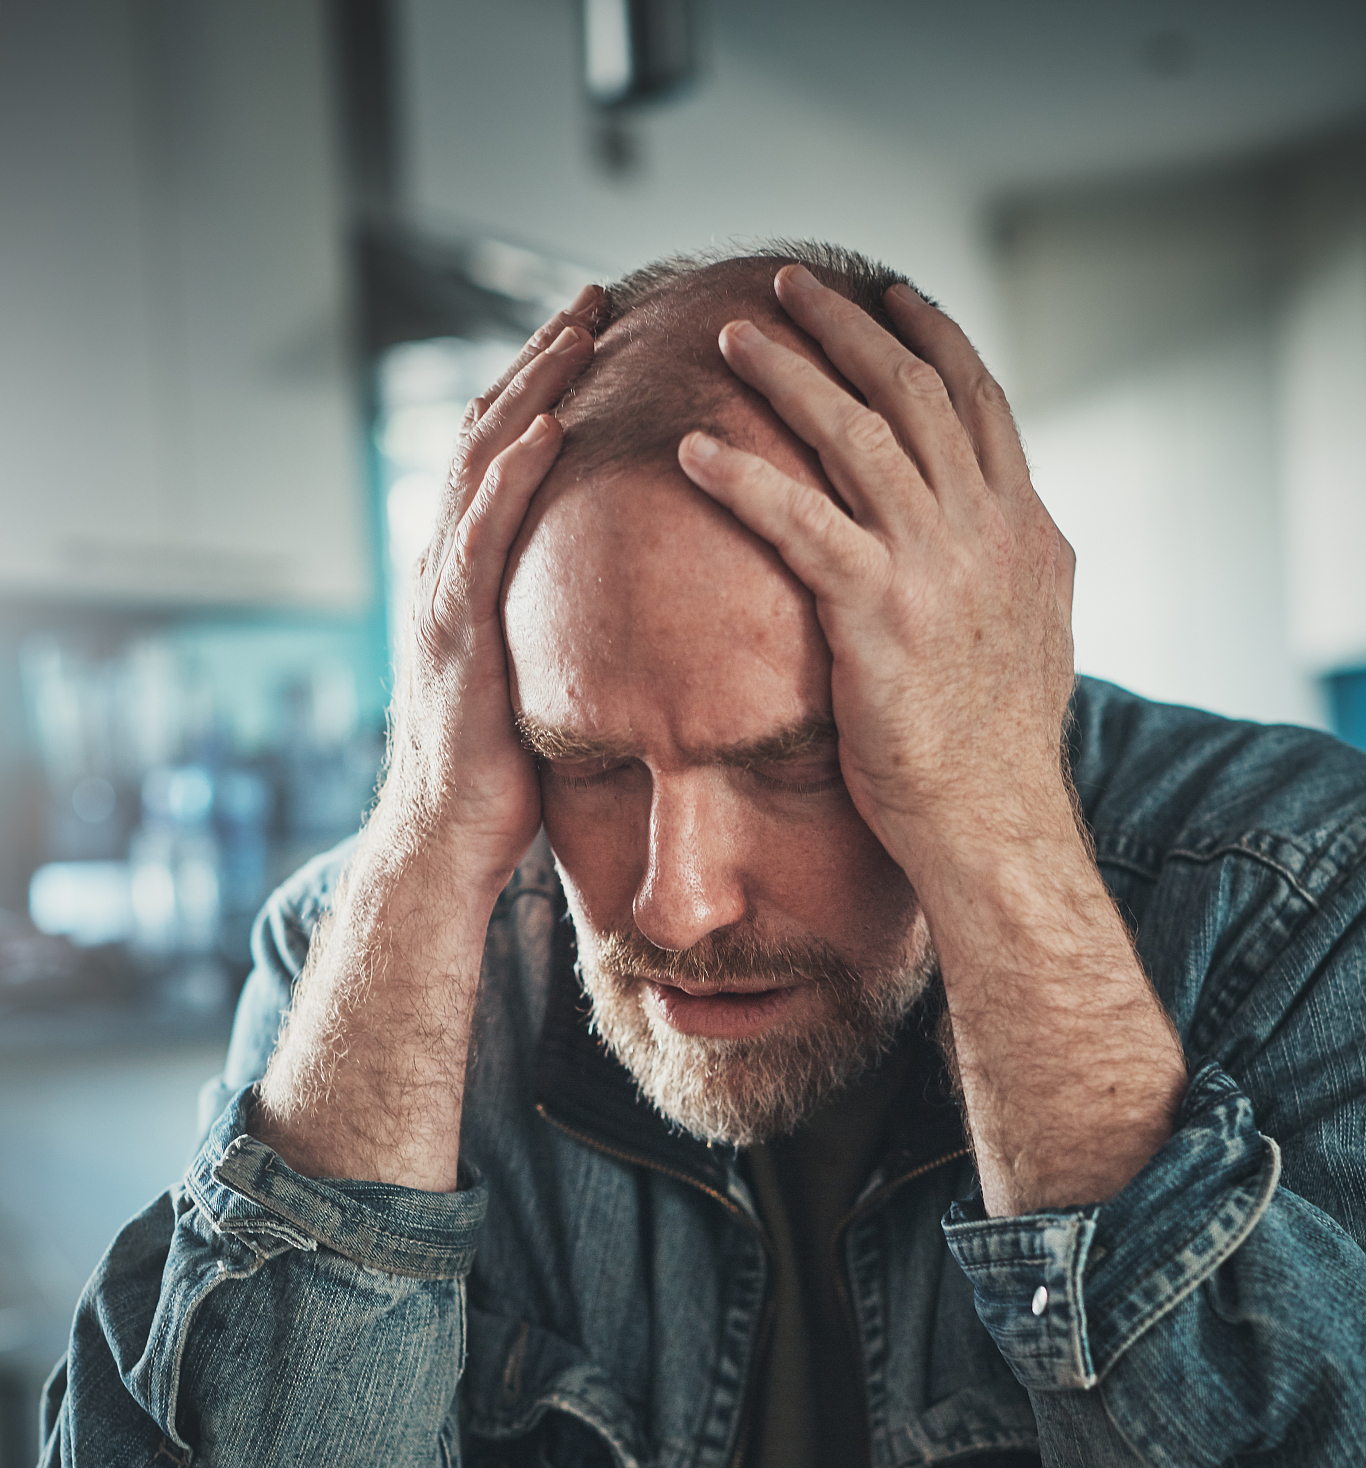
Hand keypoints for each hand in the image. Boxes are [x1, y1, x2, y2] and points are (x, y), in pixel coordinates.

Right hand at [377, 287, 603, 898]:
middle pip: (487, 433)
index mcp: (465, 572)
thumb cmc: (499, 772)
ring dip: (529, 390)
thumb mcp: (536, 676)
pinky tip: (547, 430)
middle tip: (594, 297)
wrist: (446, 839)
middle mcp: (443, 566)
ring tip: (578, 330)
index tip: (595, 332)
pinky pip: (481, 539)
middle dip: (539, 361)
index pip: (502, 455)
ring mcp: (442, 595)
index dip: (543, 388)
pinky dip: (509, 478)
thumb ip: (561, 625)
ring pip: (478, 465)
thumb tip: (626, 606)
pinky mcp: (455, 634)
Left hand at [676, 266, 1077, 887]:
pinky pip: (799, 522)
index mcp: (1024, 530)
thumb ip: (1008, 571)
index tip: (892, 291)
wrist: (994, 823)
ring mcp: (937, 568)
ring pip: (856, 436)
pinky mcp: (880, 614)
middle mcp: (989, 531)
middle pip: (914, 392)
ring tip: (732, 335)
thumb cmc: (996, 749)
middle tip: (791, 283)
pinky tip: (692, 451)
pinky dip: (743, 478)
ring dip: (788, 375)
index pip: (979, 401)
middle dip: (849, 327)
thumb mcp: (1030, 637)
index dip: (932, 337)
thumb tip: (1004, 538)